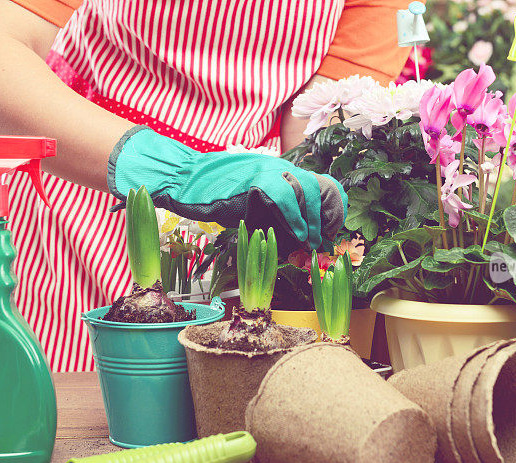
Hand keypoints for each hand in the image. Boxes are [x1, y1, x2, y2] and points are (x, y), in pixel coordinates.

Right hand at [108, 126, 346, 248]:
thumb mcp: (254, 205)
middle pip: (320, 186)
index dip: (330, 209)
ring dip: (315, 220)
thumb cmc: (215, 196)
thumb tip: (299, 241)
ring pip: (308, 190)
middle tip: (324, 240)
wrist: (185, 178)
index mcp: (281, 172)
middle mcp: (279, 167)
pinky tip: (300, 235)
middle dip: (328, 216)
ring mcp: (269, 169)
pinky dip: (297, 218)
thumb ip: (276, 217)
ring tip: (313, 241)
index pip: (320, 185)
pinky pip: (286, 197)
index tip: (329, 231)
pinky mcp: (257, 178)